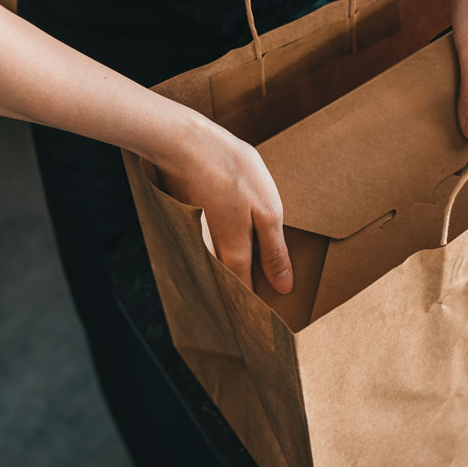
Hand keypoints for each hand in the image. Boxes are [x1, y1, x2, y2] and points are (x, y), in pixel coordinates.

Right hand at [154, 115, 293, 294]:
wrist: (184, 143)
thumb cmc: (231, 172)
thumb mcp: (266, 210)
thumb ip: (274, 250)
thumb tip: (283, 286)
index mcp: (234, 253)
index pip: (244, 293)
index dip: (254, 308)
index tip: (260, 324)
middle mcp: (211, 251)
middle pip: (226, 281)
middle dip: (238, 296)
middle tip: (248, 309)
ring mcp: (195, 236)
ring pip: (213, 264)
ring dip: (225, 274)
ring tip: (240, 279)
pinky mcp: (187, 219)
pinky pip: (203, 245)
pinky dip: (213, 251)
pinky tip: (222, 243)